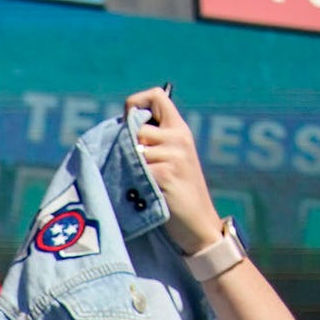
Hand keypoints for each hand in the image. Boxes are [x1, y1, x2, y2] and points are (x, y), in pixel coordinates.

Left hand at [124, 88, 227, 256]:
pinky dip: (133, 182)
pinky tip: (141, 193)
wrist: (198, 224)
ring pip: (133, 148)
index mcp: (180, 129)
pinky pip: (136, 169)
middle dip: (128, 147)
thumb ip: (153, 140)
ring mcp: (174, 155)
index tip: (129, 121)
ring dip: (129, 167)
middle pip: (136, 127)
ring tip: (141, 183)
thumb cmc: (178, 193)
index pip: (156, 96)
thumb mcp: (171, 158)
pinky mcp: (165, 174)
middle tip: (135, 168)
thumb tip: (121, 127)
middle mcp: (179, 137)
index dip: (136, 103)